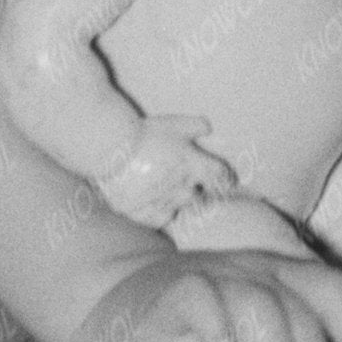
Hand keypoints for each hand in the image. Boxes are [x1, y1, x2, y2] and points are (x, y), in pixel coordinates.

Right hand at [97, 112, 238, 232]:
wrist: (114, 152)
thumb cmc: (145, 134)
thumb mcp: (173, 123)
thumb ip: (194, 125)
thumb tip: (208, 128)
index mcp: (193, 165)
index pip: (219, 175)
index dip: (225, 178)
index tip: (227, 182)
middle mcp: (183, 187)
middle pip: (200, 196)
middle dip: (197, 191)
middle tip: (189, 185)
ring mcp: (165, 202)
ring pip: (180, 207)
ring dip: (178, 200)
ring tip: (168, 193)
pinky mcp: (145, 213)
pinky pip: (161, 218)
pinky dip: (160, 212)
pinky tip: (154, 203)